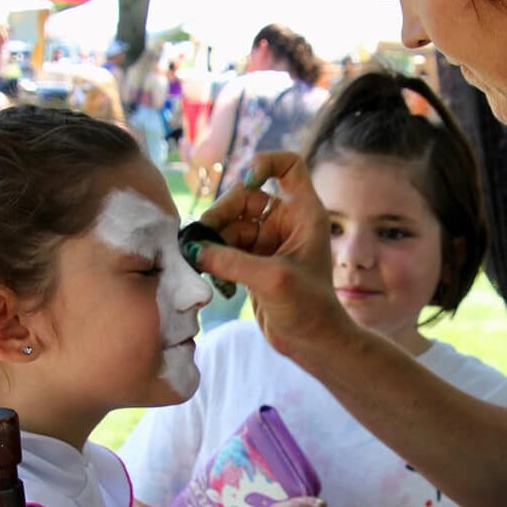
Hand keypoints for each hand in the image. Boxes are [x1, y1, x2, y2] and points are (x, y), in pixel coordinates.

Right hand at [189, 152, 352, 360]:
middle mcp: (286, 223)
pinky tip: (212, 277)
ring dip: (213, 240)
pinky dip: (214, 258)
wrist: (313, 342)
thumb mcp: (271, 280)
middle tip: (204, 239)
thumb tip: (193, 249)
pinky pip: (225, 248)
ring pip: (230, 225)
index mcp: (304, 214)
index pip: (290, 166)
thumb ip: (231, 260)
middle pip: (245, 197)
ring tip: (202, 262)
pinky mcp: (253, 263)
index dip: (266, 163)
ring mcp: (268, 243)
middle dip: (222, 214)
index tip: (248, 180)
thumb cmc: (309, 308)